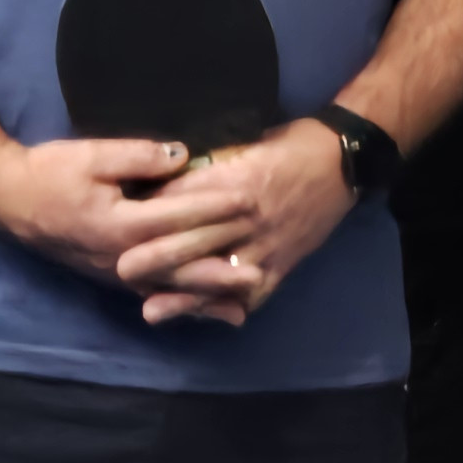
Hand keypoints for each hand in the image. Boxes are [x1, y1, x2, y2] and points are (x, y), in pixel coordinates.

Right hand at [0, 136, 249, 289]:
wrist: (9, 201)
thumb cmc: (49, 173)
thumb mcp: (90, 154)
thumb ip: (137, 155)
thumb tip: (181, 155)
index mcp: (119, 224)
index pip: (178, 216)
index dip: (216, 207)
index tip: (251, 199)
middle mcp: (121, 257)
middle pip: (182, 266)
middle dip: (223, 266)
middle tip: (262, 268)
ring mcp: (117, 273)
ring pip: (171, 288)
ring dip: (210, 294)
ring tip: (247, 299)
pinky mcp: (114, 278)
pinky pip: (156, 294)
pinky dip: (185, 303)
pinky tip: (210, 309)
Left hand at [111, 119, 360, 325]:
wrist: (343, 161)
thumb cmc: (290, 145)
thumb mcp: (245, 144)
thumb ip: (208, 166)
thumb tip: (166, 177)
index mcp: (233, 180)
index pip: (183, 200)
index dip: (150, 213)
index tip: (120, 221)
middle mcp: (246, 216)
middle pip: (194, 241)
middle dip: (156, 258)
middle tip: (119, 270)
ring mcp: (266, 244)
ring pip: (219, 275)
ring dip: (184, 295)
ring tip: (151, 309)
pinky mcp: (283, 263)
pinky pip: (254, 293)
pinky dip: (229, 307)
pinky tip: (206, 317)